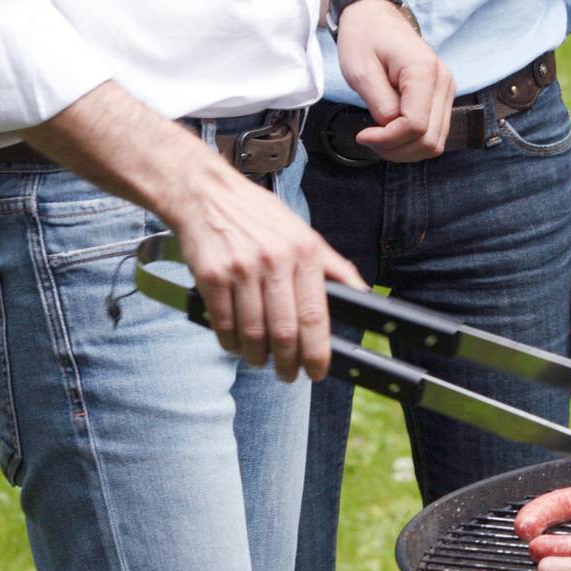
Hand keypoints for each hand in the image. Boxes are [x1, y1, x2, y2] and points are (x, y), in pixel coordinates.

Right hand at [173, 168, 367, 382]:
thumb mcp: (303, 232)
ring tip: (262, 360)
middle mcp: (274, 261)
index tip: (318, 370)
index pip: (315, 314)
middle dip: (289, 362)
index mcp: (304, 251)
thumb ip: (333, 265)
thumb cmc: (258, 215)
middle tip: (290, 374)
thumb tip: (361, 290)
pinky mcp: (211, 278)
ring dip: (258, 357)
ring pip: (252, 334)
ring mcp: (241, 271)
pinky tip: (237, 344)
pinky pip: (224, 325)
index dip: (318, 351)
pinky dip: (231, 343)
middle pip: (284, 331)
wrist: (208, 196)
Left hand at [335, 0, 454, 160]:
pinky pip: (434, 131)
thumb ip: (380, 104)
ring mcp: (447, 89)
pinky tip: (391, 131)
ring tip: (379, 136)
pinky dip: (412, 140)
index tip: (362, 135)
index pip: (416, 125)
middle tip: (368, 139)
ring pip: (436, 141)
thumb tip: (392, 130)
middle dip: (397, 149)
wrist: (375, 17)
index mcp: (424, 71)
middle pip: (431, 140)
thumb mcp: (361, 71)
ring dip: (405, 149)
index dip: (388, 140)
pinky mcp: (442, 95)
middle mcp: (444, 81)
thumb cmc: (365, 39)